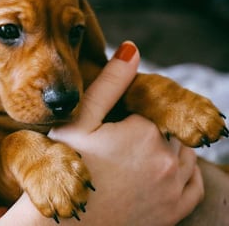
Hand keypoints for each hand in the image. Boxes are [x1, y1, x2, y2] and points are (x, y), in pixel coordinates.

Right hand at [0, 41, 203, 225]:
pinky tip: (163, 170)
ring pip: (185, 153)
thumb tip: (133, 49)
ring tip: (136, 152)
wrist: (64, 225)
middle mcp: (168, 161)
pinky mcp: (174, 212)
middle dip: (151, 128)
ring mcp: (174, 189)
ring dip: (169, 146)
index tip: (115, 124)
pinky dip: (185, 172)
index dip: (134, 111)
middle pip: (171, 129)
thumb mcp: (80, 120)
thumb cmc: (66, 167)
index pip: (154, 107)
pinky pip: (194, 184)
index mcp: (145, 133)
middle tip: (121, 139)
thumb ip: (110, 83)